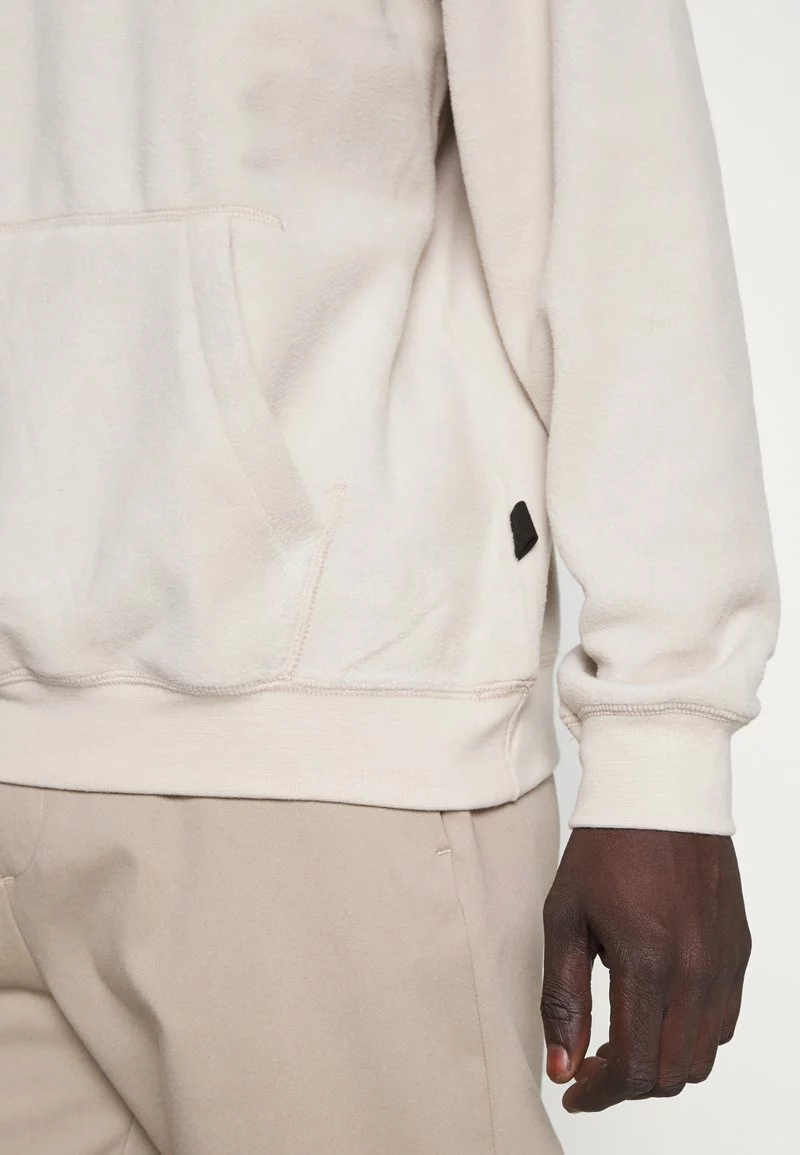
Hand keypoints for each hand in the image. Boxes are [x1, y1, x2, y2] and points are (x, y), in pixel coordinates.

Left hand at [540, 827, 750, 1112]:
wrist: (659, 792)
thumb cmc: (605, 848)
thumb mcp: (565, 919)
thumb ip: (563, 999)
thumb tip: (563, 1066)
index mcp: (648, 963)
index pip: (633, 1068)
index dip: (600, 1093)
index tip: (576, 1089)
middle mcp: (696, 971)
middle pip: (671, 1074)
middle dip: (628, 1084)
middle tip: (592, 1062)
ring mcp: (724, 962)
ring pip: (702, 1055)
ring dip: (662, 1062)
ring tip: (624, 1036)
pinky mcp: (738, 950)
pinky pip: (723, 1020)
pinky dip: (691, 1034)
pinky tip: (658, 1007)